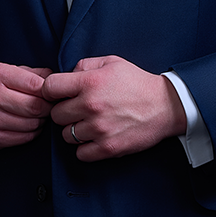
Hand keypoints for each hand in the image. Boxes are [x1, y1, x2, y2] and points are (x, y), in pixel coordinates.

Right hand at [0, 63, 51, 149]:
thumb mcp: (8, 70)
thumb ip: (33, 74)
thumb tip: (56, 80)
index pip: (36, 85)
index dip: (50, 91)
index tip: (52, 93)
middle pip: (36, 107)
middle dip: (48, 107)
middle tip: (49, 105)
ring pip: (33, 124)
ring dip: (41, 120)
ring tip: (37, 114)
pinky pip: (25, 138)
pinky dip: (32, 132)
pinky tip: (28, 123)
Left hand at [42, 55, 186, 161]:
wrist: (166, 106)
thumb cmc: (137, 83)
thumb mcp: (111, 62)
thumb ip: (84, 65)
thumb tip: (65, 74)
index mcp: (90, 82)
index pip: (49, 88)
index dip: (51, 91)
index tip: (59, 94)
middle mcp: (91, 105)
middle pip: (55, 114)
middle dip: (64, 111)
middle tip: (78, 109)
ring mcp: (99, 129)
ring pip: (66, 136)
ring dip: (74, 130)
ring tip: (89, 123)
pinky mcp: (108, 148)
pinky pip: (80, 153)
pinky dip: (85, 148)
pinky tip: (95, 138)